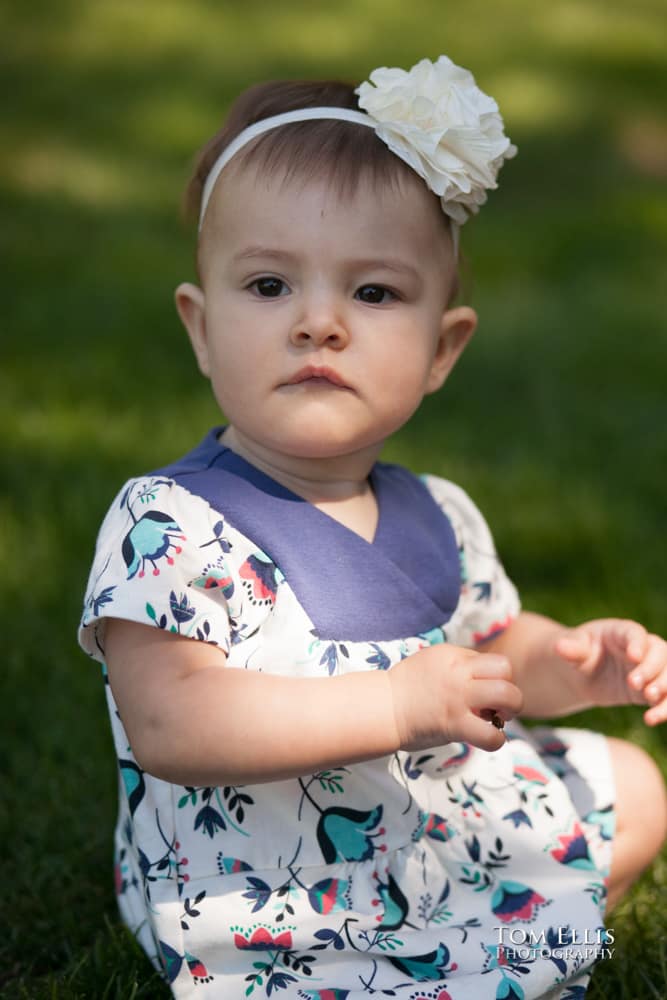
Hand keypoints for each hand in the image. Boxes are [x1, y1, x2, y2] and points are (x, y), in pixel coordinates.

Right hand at [389, 644, 523, 752]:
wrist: (382, 708)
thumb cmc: (406, 688)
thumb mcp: (432, 661)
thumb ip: (458, 665)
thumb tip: (484, 677)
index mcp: (453, 656)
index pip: (494, 661)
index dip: (496, 678)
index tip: (483, 692)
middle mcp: (459, 673)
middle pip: (506, 671)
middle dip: (510, 690)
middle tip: (498, 707)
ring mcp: (458, 698)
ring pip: (508, 696)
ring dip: (510, 711)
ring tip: (496, 720)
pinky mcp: (454, 724)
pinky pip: (491, 735)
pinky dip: (496, 740)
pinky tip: (487, 738)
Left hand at [554, 618, 666, 724]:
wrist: (582, 674)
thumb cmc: (578, 652)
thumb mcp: (573, 648)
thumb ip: (572, 649)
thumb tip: (560, 647)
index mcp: (621, 632)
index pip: (635, 634)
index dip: (638, 644)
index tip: (634, 656)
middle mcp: (642, 648)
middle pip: (660, 652)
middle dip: (651, 669)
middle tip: (633, 684)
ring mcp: (650, 669)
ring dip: (665, 687)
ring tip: (648, 700)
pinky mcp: (651, 690)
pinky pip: (665, 697)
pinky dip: (664, 708)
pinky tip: (651, 719)